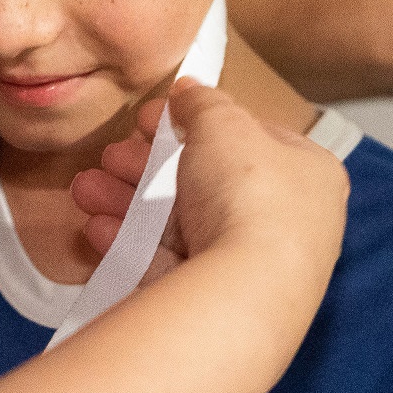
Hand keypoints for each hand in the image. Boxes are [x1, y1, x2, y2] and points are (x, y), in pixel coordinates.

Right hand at [70, 80, 348, 289]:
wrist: (245, 289)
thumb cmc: (248, 191)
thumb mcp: (223, 124)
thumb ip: (202, 102)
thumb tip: (188, 89)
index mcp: (308, 172)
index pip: (251, 139)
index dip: (197, 122)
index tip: (150, 118)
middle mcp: (290, 222)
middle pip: (206, 184)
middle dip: (147, 167)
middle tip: (109, 156)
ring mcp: (255, 267)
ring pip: (182, 225)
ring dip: (129, 203)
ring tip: (85, 190)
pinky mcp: (220, 302)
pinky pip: (171, 265)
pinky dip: (134, 245)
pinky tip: (96, 230)